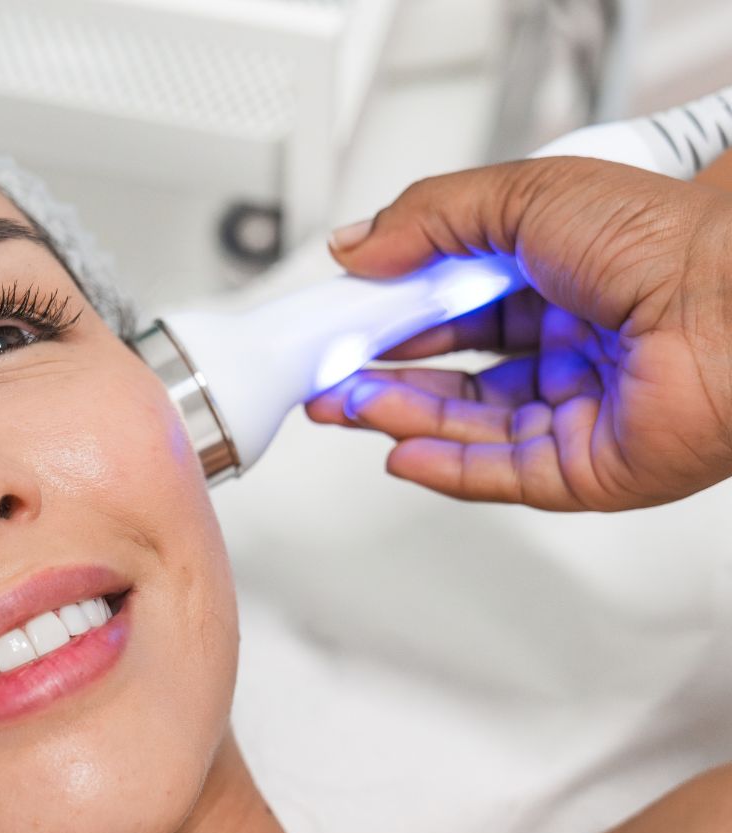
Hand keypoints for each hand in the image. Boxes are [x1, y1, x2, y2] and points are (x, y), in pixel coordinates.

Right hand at [305, 156, 731, 509]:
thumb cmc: (664, 241)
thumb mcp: (524, 196)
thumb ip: (429, 219)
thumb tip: (355, 245)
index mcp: (559, 277)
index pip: (454, 305)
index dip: (393, 316)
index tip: (342, 321)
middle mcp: (568, 345)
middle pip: (454, 374)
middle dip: (384, 377)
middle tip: (330, 377)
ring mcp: (577, 409)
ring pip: (468, 427)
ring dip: (401, 418)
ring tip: (348, 406)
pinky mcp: (585, 468)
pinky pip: (500, 474)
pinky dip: (445, 468)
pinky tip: (400, 453)